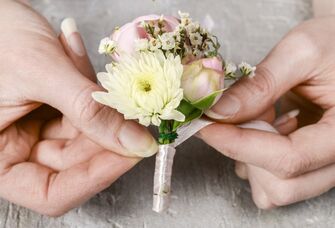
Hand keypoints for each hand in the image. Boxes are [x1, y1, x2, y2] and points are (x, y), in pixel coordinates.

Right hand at [0, 0, 156, 215]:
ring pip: (86, 136)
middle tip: (135, 114)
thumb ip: (91, 111)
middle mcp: (18, 150)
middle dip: (108, 136)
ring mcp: (35, 131)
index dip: (95, 177)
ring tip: (92, 71)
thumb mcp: (41, 73)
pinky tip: (77, 57)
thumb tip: (137, 143)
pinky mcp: (51, 110)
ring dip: (100, 105)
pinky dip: (90, 88)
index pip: (53, 193)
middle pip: (76, 164)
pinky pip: (83, 111)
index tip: (133, 153)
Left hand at [199, 16, 334, 207]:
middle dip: (244, 152)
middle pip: (282, 187)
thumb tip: (218, 112)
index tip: (203, 126)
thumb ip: (260, 84)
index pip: (288, 159)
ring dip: (250, 158)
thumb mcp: (301, 52)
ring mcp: (327, 166)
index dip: (238, 145)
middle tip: (232, 116)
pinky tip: (264, 127)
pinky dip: (256, 158)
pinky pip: (275, 181)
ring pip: (276, 190)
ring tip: (258, 117)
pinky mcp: (311, 164)